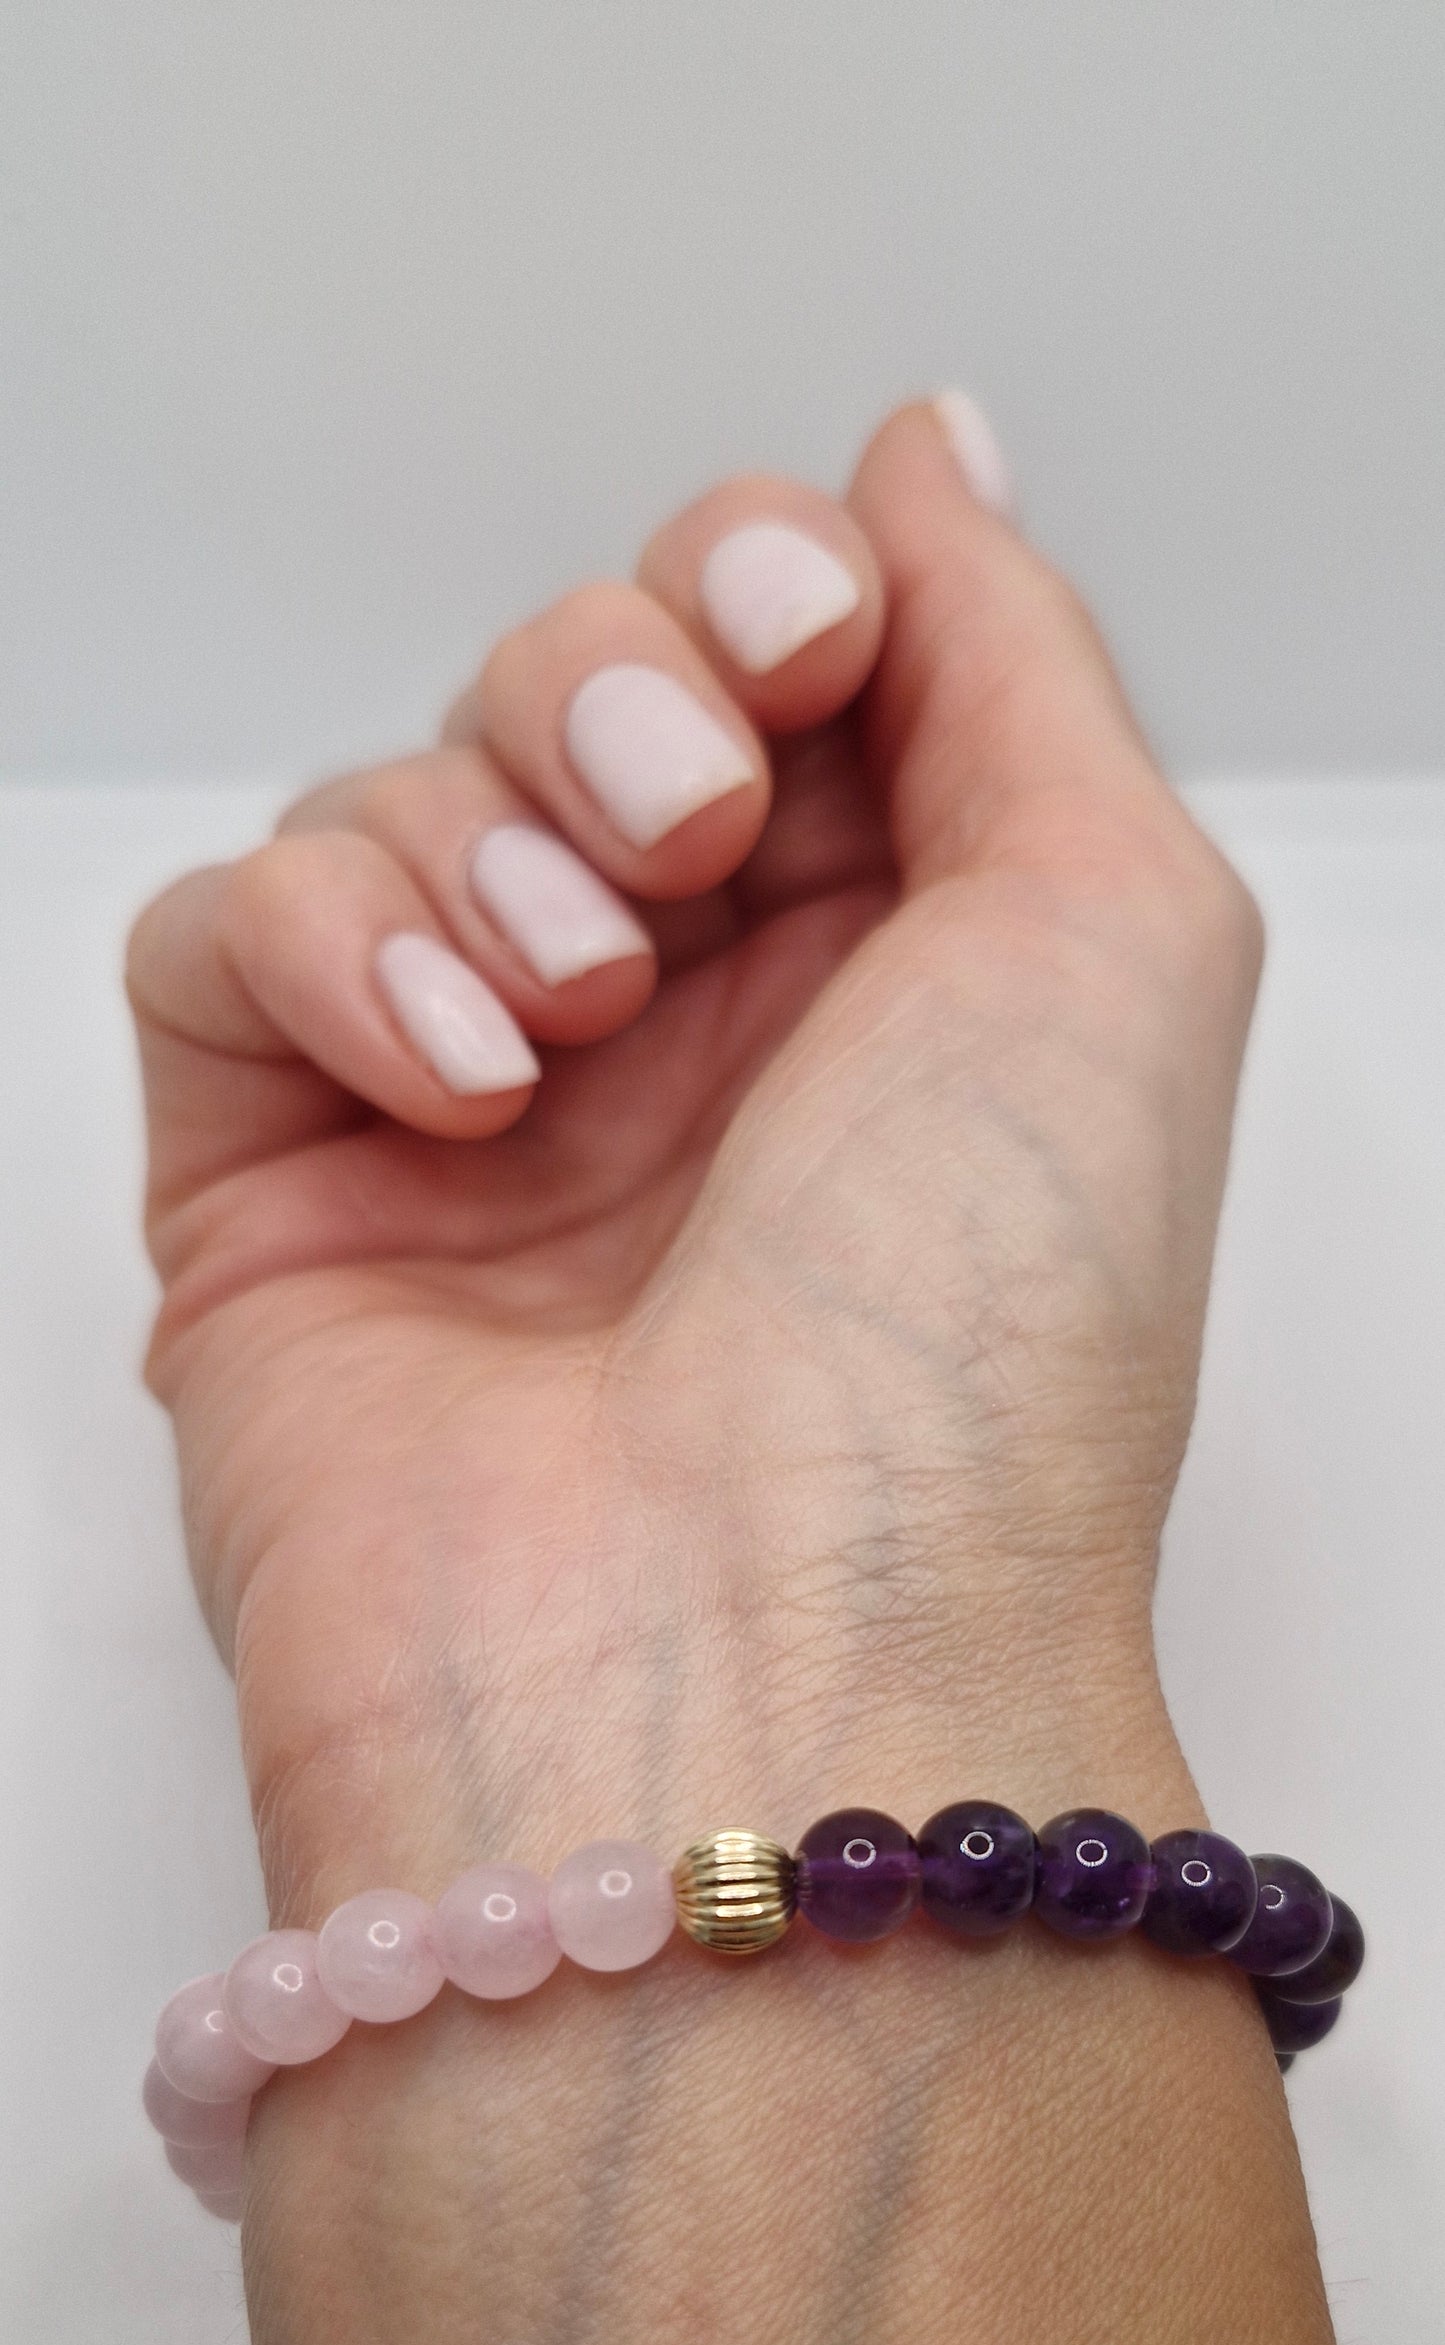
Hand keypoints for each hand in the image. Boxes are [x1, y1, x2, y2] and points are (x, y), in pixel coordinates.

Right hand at [129, 402, 1260, 1895]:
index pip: (769, 659)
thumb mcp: (1113, 931)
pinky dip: (319, 951)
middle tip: (688, 827)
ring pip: (392, 793)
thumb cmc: (968, 1356)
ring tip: (575, 1018)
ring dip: (482, 841)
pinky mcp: (276, 1195)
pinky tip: (452, 1082)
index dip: (760, 589)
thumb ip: (1014, 654)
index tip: (802, 641)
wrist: (748, 1671)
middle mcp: (681, 1042)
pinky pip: (215, 945)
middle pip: (571, 687)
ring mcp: (471, 1123)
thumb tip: (915, 461)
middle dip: (619, 689)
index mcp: (887, 978)